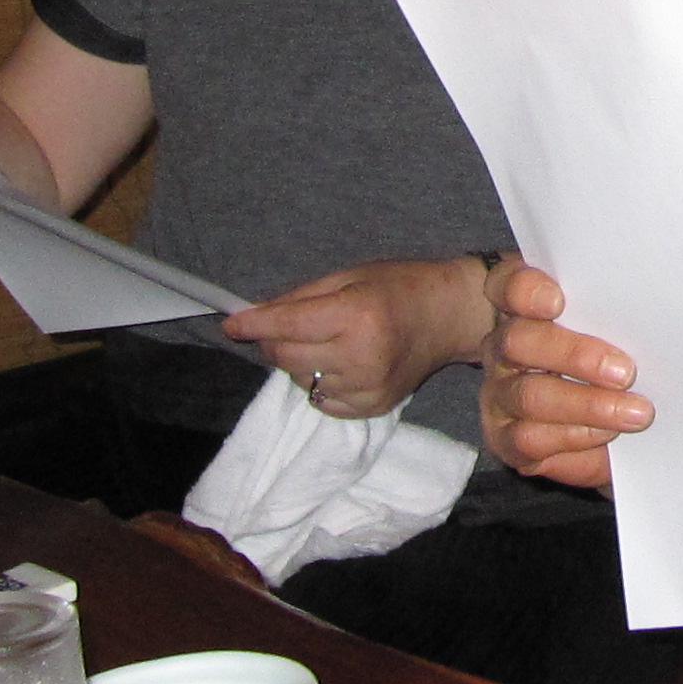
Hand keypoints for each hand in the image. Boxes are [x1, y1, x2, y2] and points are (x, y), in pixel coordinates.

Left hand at [223, 256, 493, 419]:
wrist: (451, 316)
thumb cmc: (401, 286)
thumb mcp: (351, 276)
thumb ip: (302, 297)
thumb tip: (256, 317)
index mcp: (357, 314)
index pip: (288, 324)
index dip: (254, 324)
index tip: (231, 325)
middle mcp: (361, 355)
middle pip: (287, 358)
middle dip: (276, 342)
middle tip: (287, 327)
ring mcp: (368, 387)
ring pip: (301, 381)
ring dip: (300, 362)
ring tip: (326, 343)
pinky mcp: (373, 407)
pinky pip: (322, 401)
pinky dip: (319, 383)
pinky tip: (340, 364)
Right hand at [480, 259, 649, 486]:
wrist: (574, 399)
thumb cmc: (597, 343)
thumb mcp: (604, 317)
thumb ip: (612, 306)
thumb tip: (656, 306)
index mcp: (519, 302)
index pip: (509, 284)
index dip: (528, 291)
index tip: (558, 301)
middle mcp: (500, 344)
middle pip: (519, 341)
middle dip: (575, 356)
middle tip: (626, 373)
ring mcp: (497, 392)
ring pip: (529, 397)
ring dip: (587, 407)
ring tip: (635, 414)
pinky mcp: (503, 437)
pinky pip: (530, 442)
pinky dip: (575, 441)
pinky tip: (609, 438)